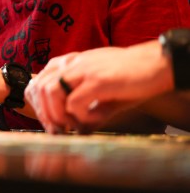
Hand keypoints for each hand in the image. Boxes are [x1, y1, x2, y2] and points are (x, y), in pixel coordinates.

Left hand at [25, 42, 172, 132]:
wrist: (155, 64)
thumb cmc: (127, 76)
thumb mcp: (97, 87)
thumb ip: (82, 103)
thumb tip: (74, 128)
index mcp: (67, 63)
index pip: (37, 83)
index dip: (39, 107)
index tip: (51, 123)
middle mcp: (71, 63)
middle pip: (40, 89)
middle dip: (46, 115)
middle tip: (59, 130)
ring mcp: (83, 70)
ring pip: (50, 92)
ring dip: (58, 115)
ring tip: (72, 126)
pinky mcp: (97, 80)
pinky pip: (74, 102)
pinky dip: (80, 117)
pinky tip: (94, 120)